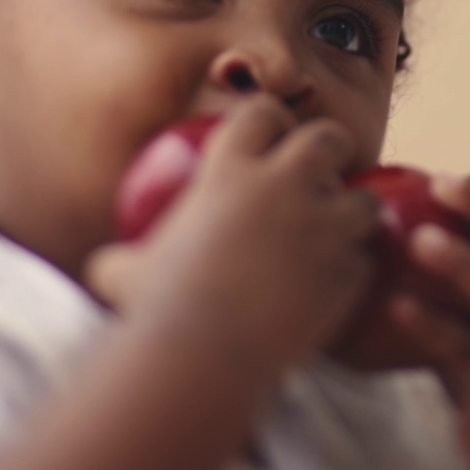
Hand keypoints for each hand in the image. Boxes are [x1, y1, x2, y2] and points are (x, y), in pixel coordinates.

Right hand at [87, 96, 380, 373]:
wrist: (205, 355)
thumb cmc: (154, 310)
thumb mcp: (123, 273)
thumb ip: (123, 261)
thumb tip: (106, 267)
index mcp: (230, 170)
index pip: (262, 114)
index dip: (270, 120)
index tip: (272, 135)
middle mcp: (284, 186)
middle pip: (327, 139)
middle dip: (330, 148)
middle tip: (324, 168)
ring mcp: (322, 226)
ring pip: (363, 199)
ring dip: (355, 210)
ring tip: (343, 229)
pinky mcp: (346, 271)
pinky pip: (364, 260)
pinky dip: (354, 269)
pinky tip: (338, 283)